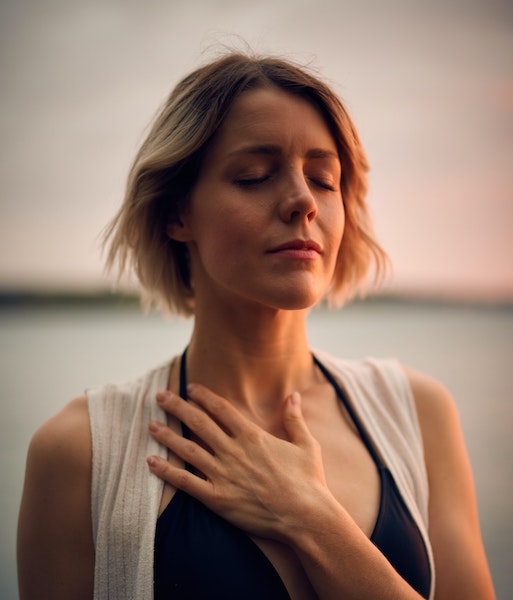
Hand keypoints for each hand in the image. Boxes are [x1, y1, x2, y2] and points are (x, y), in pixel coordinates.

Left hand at [147, 384, 329, 540]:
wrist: (306, 516)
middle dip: (178, 407)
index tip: (189, 387)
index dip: (203, 396)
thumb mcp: (306, 444)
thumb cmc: (308, 481)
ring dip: (167, 436)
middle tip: (160, 396)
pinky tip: (151, 462)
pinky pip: (186, 483)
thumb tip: (293, 395)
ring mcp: (223, 474)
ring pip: (188, 449)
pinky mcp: (217, 498)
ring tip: (151, 425)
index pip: (221, 409)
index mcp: (252, 436)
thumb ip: (295, 418)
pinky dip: (167, 472)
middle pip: (199, 423)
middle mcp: (233, 451)